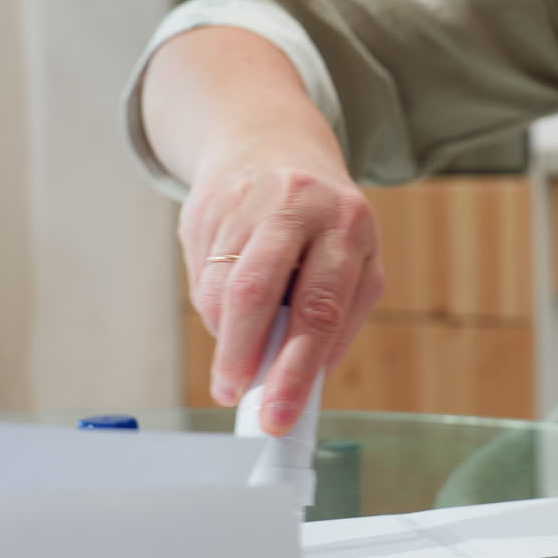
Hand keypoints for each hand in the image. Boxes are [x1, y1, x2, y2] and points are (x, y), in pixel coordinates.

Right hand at [180, 151, 383, 435]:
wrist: (272, 144)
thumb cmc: (325, 223)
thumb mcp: (355, 261)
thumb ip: (337, 320)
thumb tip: (303, 384)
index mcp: (347, 225)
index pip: (319, 308)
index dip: (295, 368)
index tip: (278, 413)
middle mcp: (298, 206)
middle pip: (255, 291)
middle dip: (240, 354)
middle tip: (232, 395)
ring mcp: (247, 201)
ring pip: (220, 287)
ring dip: (225, 335)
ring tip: (236, 352)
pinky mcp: (207, 205)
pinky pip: (201, 274)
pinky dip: (213, 306)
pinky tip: (229, 304)